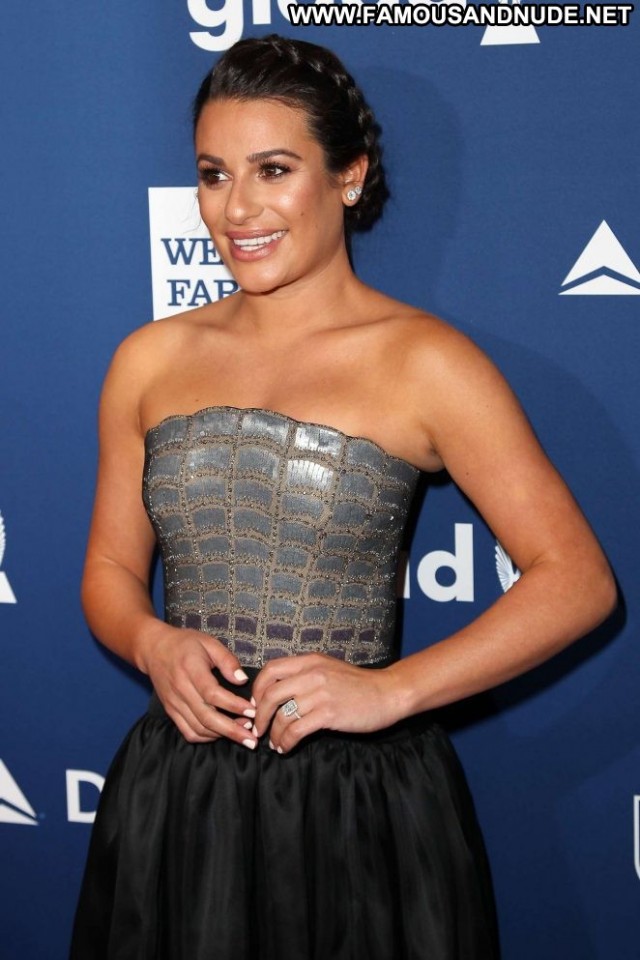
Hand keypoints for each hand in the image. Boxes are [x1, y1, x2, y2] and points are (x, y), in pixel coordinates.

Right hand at [139, 624, 257, 746]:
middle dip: (232, 731)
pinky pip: (188, 732)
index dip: (234, 705)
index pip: (213, 694)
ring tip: (242, 734)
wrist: (154, 649)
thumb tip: (243, 680)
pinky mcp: (171, 711)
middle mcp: (181, 690)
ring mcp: (174, 703)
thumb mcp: (209, 643)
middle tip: (252, 738)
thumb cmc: (185, 644)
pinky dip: (206, 737)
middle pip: (206, 717)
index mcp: (191, 669)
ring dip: (221, 735)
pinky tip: (221, 734)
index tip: (253, 711)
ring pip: (198, 728)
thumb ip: (227, 660)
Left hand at [251, 653, 403, 753]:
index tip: (257, 705)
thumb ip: (305, 675)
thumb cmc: (359, 684)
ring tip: (275, 744)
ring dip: (274, 734)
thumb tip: (278, 692)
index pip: (270, 670)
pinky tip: (286, 748)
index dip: (257, 688)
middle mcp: (311, 674)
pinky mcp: (328, 713)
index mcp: (310, 661)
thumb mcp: (329, 669)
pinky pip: (296, 731)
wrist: (388, 693)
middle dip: (259, 715)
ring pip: (282, 716)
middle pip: (270, 694)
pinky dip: (286, 742)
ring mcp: (320, 693)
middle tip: (258, 729)